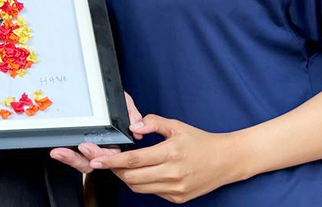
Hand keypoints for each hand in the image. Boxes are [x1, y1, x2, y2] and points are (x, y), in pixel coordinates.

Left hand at [50, 92, 142, 172]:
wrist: (100, 90)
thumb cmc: (113, 101)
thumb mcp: (124, 103)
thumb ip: (131, 113)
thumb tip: (136, 129)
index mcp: (115, 142)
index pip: (109, 156)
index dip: (99, 155)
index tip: (87, 147)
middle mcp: (102, 148)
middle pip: (92, 162)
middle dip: (78, 159)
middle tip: (68, 150)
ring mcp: (89, 148)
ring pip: (81, 161)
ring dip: (69, 159)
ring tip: (58, 153)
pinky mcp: (75, 145)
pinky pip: (72, 155)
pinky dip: (64, 156)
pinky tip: (56, 152)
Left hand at [89, 115, 237, 203]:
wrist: (227, 161)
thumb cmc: (201, 142)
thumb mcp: (177, 126)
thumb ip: (153, 123)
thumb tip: (134, 126)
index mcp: (171, 153)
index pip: (133, 160)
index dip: (110, 160)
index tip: (95, 158)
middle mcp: (172, 174)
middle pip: (131, 177)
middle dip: (112, 168)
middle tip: (101, 159)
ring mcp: (175, 189)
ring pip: (138, 187)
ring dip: (124, 176)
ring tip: (119, 164)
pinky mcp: (177, 198)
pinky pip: (150, 192)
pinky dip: (140, 183)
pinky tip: (139, 172)